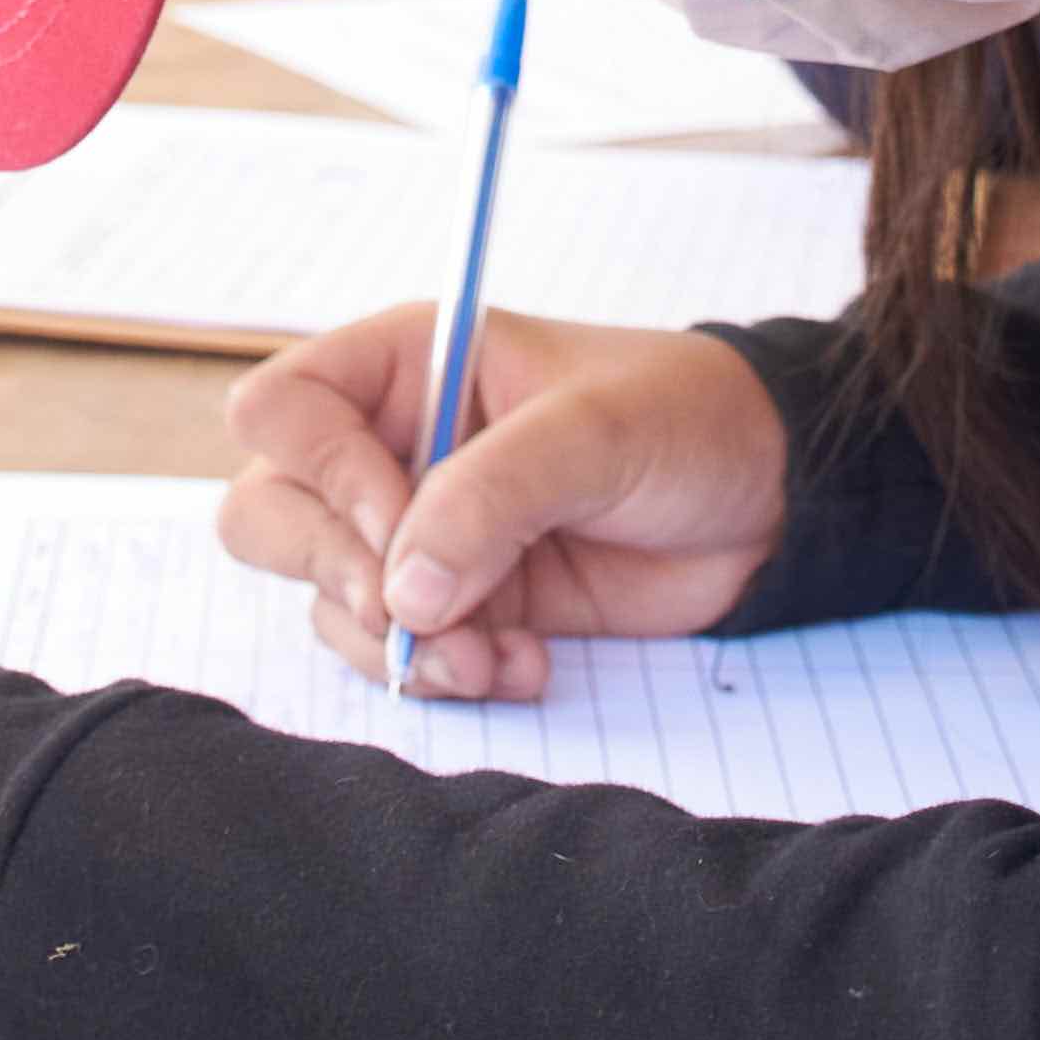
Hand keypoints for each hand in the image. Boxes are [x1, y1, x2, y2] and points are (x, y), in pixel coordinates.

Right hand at [217, 303, 788, 699]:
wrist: (768, 502)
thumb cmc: (690, 420)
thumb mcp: (598, 432)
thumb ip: (494, 496)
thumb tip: (403, 593)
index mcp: (407, 364)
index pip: (282, 410)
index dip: (321, 474)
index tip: (397, 523)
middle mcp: (392, 446)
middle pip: (271, 514)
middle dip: (336, 576)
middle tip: (413, 617)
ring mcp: (419, 533)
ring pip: (328, 599)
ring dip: (397, 646)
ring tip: (493, 660)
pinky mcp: (460, 605)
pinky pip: (395, 654)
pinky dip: (444, 675)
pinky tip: (526, 665)